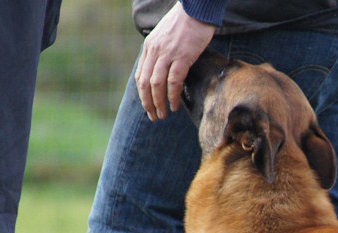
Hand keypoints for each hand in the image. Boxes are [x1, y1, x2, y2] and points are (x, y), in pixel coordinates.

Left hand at [135, 2, 215, 120]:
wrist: (197, 9)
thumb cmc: (186, 23)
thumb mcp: (165, 36)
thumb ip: (161, 51)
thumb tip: (164, 69)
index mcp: (149, 47)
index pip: (140, 76)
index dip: (143, 95)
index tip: (149, 107)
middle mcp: (155, 51)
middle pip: (145, 84)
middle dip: (148, 104)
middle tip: (154, 117)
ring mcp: (167, 54)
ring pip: (157, 85)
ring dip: (159, 103)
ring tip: (163, 115)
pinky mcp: (182, 57)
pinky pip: (174, 81)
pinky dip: (173, 96)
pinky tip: (175, 105)